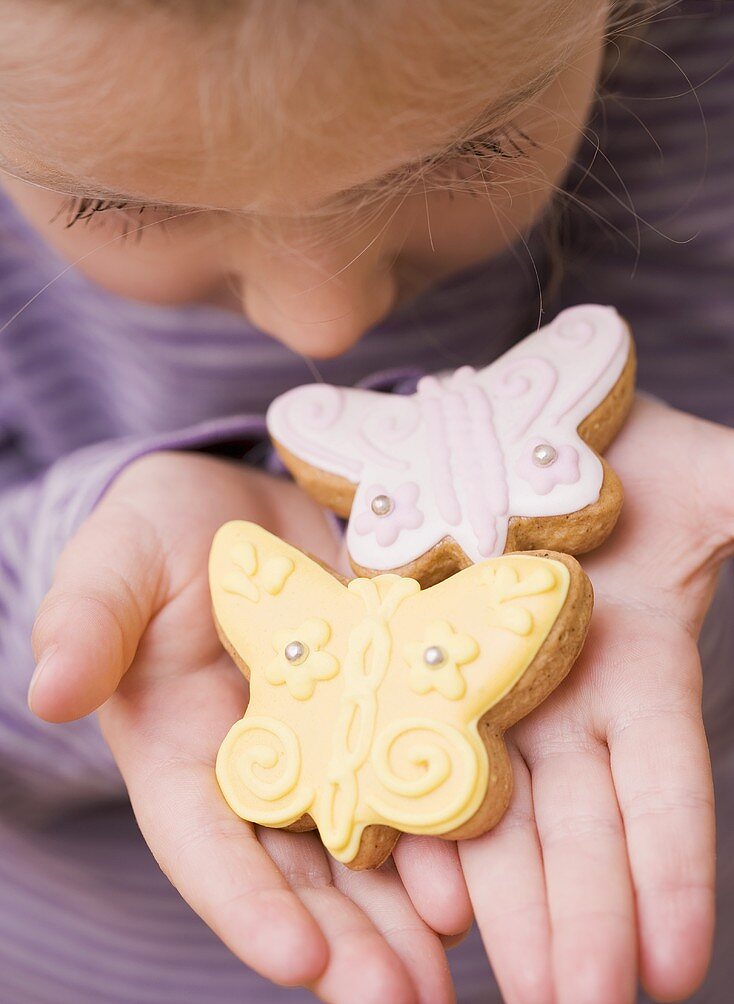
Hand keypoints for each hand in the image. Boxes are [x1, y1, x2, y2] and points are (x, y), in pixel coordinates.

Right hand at [28, 452, 471, 1003]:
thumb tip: (48, 688)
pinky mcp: (388, 711)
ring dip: (408, 915)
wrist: (243, 507)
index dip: (247, 905)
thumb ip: (86, 622)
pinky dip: (452, 828)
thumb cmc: (159, 533)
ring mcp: (330, 748)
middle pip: (301, 874)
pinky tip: (489, 869)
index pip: (208, 845)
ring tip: (452, 965)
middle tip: (403, 1000)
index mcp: (182, 755)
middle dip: (349, 943)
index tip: (296, 958)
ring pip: (368, 849)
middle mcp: (261, 772)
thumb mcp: (114, 564)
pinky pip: (422, 778)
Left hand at [456, 397, 731, 1003]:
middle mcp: (564, 695)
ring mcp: (487, 684)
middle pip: (579, 828)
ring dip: (511, 909)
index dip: (676, 877)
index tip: (678, 973)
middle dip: (588, 923)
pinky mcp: (412, 657)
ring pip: (502, 814)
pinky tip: (425, 901)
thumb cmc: (627, 448)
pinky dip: (424, 826)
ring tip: (519, 994)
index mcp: (640, 667)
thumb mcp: (721, 478)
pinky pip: (416, 752)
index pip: (666, 791)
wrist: (515, 422)